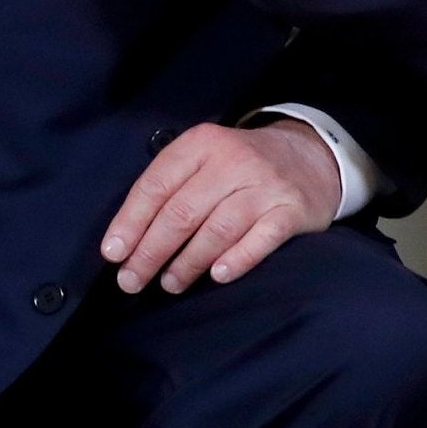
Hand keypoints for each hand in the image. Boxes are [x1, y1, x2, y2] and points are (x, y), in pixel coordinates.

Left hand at [101, 120, 341, 293]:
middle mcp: (236, 160)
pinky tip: (217, 276)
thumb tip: (126, 242)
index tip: (114, 254)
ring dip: (187, 264)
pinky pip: (260, 240)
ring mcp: (267, 185)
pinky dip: (236, 260)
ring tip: (170, 284)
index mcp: (204, 143)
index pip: (157, 186)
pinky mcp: (292, 210)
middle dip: (151, 253)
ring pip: (217, 230)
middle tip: (132, 281)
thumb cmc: (242, 167)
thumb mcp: (205, 159)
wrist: (312, 157)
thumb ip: (171, 188)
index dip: (130, 223)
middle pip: (182, 213)